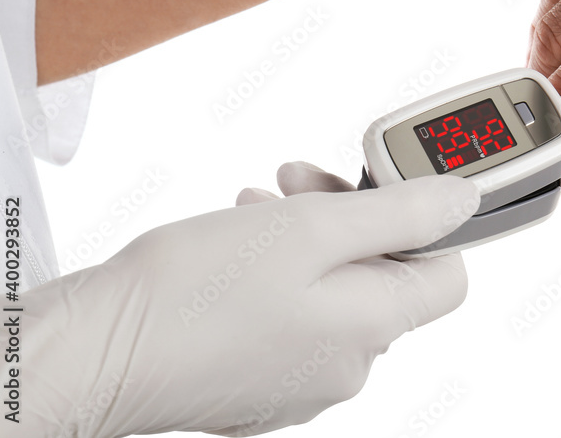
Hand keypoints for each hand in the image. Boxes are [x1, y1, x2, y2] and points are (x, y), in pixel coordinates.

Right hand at [0, 172, 477, 436]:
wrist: (95, 354)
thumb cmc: (191, 292)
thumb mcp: (310, 226)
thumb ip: (400, 212)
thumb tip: (465, 201)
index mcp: (373, 328)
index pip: (447, 273)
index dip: (427, 221)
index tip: (385, 184)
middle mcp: (348, 364)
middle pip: (384, 273)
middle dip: (351, 215)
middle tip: (303, 181)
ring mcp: (302, 378)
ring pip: (334, 289)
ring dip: (309, 235)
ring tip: (261, 204)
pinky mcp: (261, 378)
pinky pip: (295, 315)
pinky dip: (279, 272)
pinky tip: (240, 243)